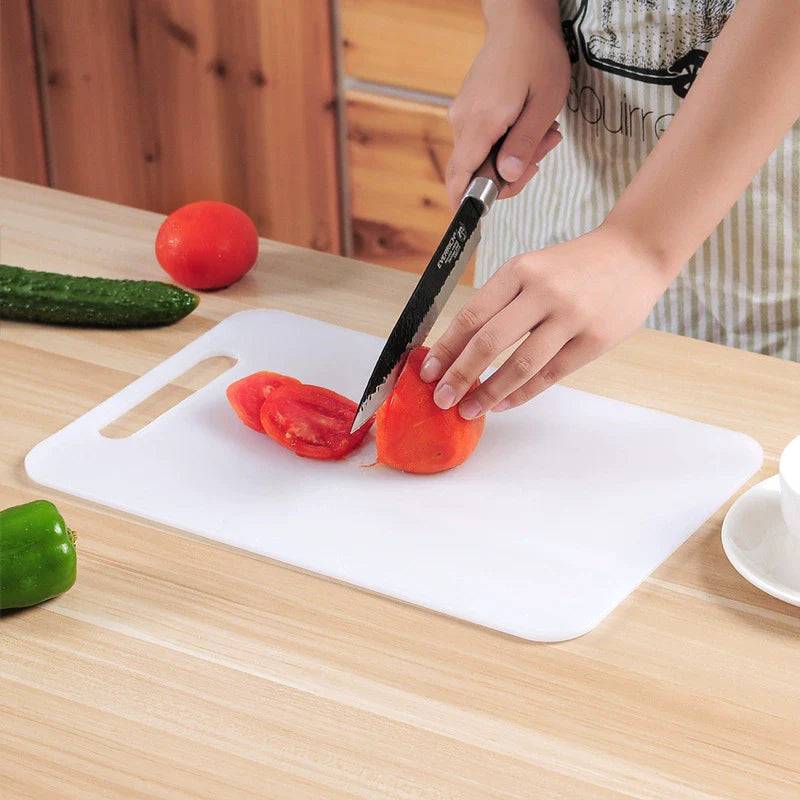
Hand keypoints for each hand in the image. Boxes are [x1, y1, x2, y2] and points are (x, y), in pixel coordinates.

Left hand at [419, 225, 672, 416]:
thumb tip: (458, 348)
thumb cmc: (574, 266)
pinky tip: (502, 404)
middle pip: (488, 343)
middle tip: (441, 398)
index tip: (427, 370)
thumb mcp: (532, 268)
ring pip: (519, 365)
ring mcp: (571, 317)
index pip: (471, 315)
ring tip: (469, 409)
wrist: (635, 253)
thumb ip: (500, 303)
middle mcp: (543, 292)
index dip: (445, 347)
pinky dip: (521, 394)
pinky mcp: (593, 341)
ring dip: (488, 393)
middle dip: (459, 376)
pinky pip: (549, 376)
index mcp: (519, 270)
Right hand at [445, 0, 570, 210]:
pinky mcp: (468, 110)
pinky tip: (527, 124)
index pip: (460, 177)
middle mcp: (463, 122)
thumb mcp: (543, 104)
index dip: (465, 204)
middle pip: (474, 171)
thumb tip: (506, 178)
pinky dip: (505, 143)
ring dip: (511, 156)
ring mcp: (462, 115)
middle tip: (542, 153)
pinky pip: (482, 141)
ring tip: (542, 133)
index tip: (476, 221)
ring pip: (481, 157)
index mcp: (480, 123)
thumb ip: (523, 144)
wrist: (519, 19)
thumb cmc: (537, 55)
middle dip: (508, 175)